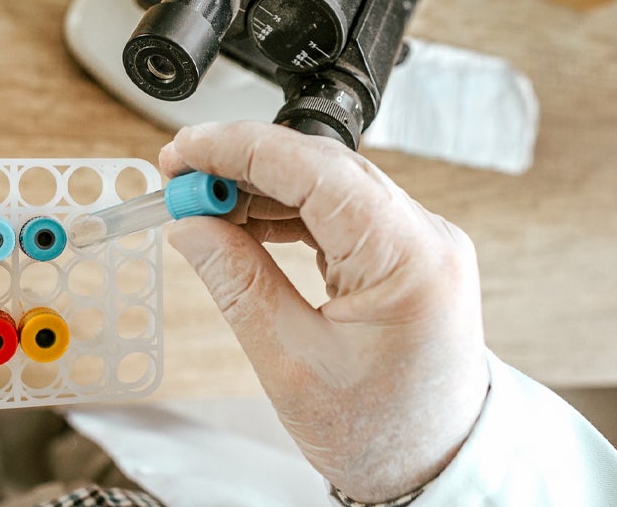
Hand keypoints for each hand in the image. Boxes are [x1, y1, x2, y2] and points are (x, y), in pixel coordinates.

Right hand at [160, 122, 489, 502]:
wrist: (437, 466)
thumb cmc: (380, 433)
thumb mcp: (291, 363)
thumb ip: (238, 283)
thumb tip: (191, 224)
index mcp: (408, 258)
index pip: (316, 170)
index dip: (240, 149)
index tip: (183, 151)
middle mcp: (426, 236)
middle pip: (324, 169)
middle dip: (246, 164)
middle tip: (179, 178)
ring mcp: (421, 242)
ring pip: (331, 185)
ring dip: (263, 187)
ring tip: (203, 205)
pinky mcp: (408, 254)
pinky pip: (343, 212)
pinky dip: (290, 211)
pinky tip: (245, 221)